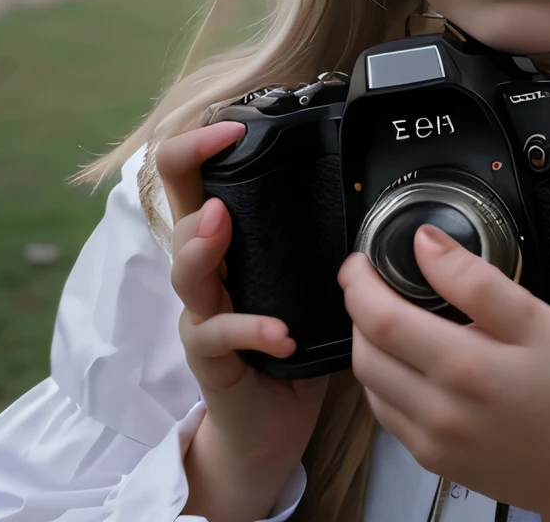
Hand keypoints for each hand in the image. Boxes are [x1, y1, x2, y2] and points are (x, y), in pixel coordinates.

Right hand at [156, 120, 329, 521]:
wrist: (269, 424)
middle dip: (192, 185)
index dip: (198, 147)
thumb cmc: (290, 342)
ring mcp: (203, 315)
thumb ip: (320, 238)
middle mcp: (207, 274)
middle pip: (179, 218)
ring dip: (202, 248)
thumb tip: (370, 188)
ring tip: (220, 230)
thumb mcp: (307, 279)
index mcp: (229, 244)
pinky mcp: (211, 360)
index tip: (229, 125)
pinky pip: (218, 338)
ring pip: (186, 274)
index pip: (196, 182)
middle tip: (218, 166)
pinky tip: (277, 331)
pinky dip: (249, 329)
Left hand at [339, 227, 549, 521]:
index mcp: (466, 368)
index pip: (381, 319)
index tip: (361, 263)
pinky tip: (417, 366)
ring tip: (398, 321)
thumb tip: (428, 244)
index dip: (359, 284)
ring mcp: (432, 443)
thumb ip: (476, 279)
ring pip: (370, 387)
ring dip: (371, 348)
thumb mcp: (539, 320)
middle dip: (359, 313)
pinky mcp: (434, 462)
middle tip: (376, 285)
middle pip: (365, 354)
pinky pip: (388, 417)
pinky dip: (387, 383)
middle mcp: (439, 412)